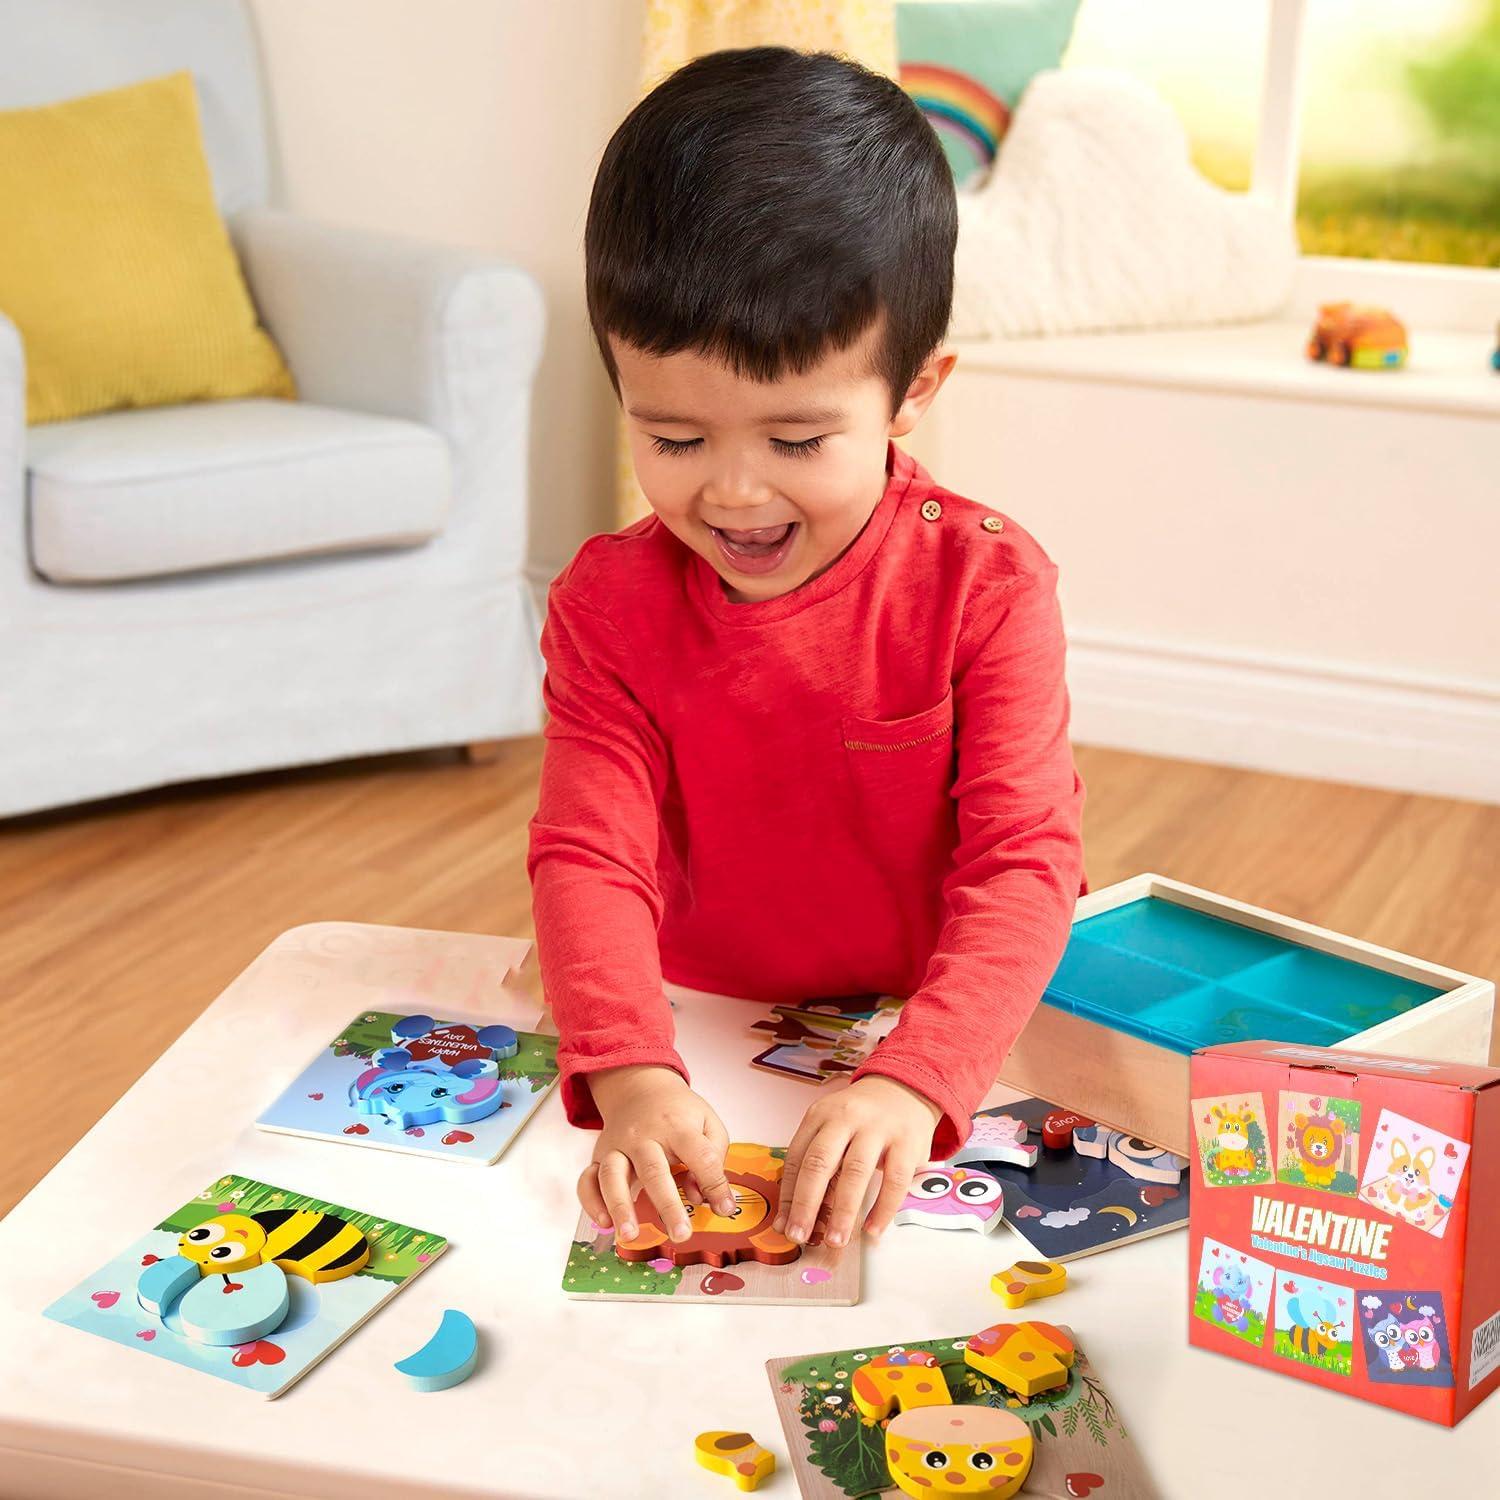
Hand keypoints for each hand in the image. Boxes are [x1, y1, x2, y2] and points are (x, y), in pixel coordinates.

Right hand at [577, 1065, 734, 1242]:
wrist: (641, 1088)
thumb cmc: (678, 1113)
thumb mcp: (707, 1122)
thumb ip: (713, 1158)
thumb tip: (705, 1199)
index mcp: (677, 1127)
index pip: (700, 1156)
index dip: (715, 1184)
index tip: (724, 1208)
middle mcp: (643, 1136)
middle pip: (653, 1170)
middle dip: (668, 1205)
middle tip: (681, 1234)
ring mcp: (617, 1146)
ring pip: (612, 1175)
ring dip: (620, 1206)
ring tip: (630, 1235)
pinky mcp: (599, 1156)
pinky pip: (587, 1180)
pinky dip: (591, 1202)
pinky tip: (604, 1223)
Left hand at [774, 1074, 940, 1250]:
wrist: (904, 1089)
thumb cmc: (862, 1119)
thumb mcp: (832, 1128)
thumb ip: (814, 1164)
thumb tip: (792, 1215)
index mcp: (820, 1115)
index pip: (796, 1157)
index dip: (788, 1195)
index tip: (784, 1224)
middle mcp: (846, 1118)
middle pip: (820, 1162)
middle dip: (806, 1204)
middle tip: (800, 1236)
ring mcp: (878, 1128)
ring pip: (855, 1172)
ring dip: (843, 1212)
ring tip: (836, 1240)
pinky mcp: (907, 1142)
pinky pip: (894, 1180)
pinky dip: (883, 1209)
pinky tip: (873, 1229)